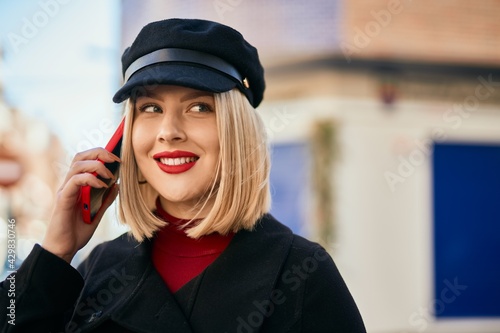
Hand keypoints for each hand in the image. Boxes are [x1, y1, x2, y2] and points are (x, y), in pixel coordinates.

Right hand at [42, 148, 120, 262]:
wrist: (64, 249)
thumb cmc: (77, 232)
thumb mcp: (98, 214)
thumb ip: (106, 199)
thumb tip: (117, 185)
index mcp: (77, 186)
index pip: (86, 160)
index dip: (101, 154)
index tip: (118, 159)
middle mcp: (69, 185)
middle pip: (80, 156)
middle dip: (99, 153)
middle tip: (116, 159)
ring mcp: (65, 191)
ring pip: (77, 165)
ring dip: (97, 165)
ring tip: (110, 175)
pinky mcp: (63, 199)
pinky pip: (74, 181)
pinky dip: (90, 179)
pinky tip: (102, 186)